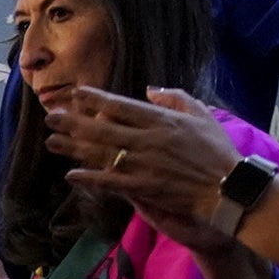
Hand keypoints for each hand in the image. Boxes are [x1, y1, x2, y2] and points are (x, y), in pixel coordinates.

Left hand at [43, 85, 237, 235]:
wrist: (228, 188)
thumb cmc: (217, 151)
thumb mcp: (201, 115)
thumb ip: (175, 99)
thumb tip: (149, 90)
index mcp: (162, 120)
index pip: (121, 106)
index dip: (96, 100)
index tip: (75, 93)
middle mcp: (149, 140)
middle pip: (103, 129)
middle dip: (73, 122)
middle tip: (50, 117)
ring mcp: (144, 165)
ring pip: (102, 153)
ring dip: (74, 147)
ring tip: (51, 141)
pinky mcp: (145, 188)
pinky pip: (111, 182)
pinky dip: (90, 178)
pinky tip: (71, 175)